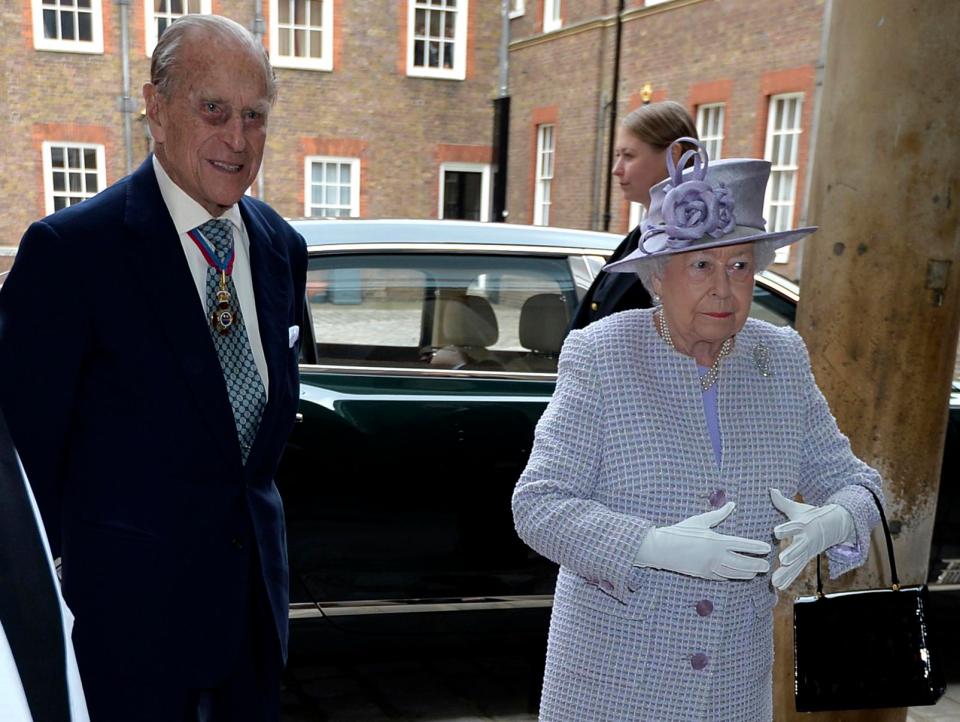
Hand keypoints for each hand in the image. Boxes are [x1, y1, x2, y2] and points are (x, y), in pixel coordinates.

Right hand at [634, 502, 770, 580]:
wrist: (662, 549)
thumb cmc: (680, 531)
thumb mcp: (699, 520)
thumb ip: (718, 514)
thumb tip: (732, 504)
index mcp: (717, 540)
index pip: (743, 545)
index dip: (757, 547)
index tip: (766, 548)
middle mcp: (717, 556)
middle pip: (744, 563)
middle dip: (757, 565)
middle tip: (767, 566)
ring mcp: (711, 567)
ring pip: (735, 573)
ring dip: (748, 573)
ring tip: (756, 572)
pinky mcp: (704, 574)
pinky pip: (723, 577)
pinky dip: (733, 577)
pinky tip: (739, 576)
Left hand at [769, 488, 854, 589]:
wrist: (834, 526)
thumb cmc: (811, 515)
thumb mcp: (798, 509)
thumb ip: (782, 502)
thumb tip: (771, 490)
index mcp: (804, 525)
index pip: (793, 527)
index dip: (785, 529)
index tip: (776, 532)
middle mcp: (806, 540)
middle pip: (798, 548)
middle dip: (791, 554)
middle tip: (783, 561)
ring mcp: (807, 551)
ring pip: (797, 563)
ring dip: (787, 573)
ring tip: (775, 581)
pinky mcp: (806, 559)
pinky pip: (797, 570)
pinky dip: (788, 578)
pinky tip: (779, 586)